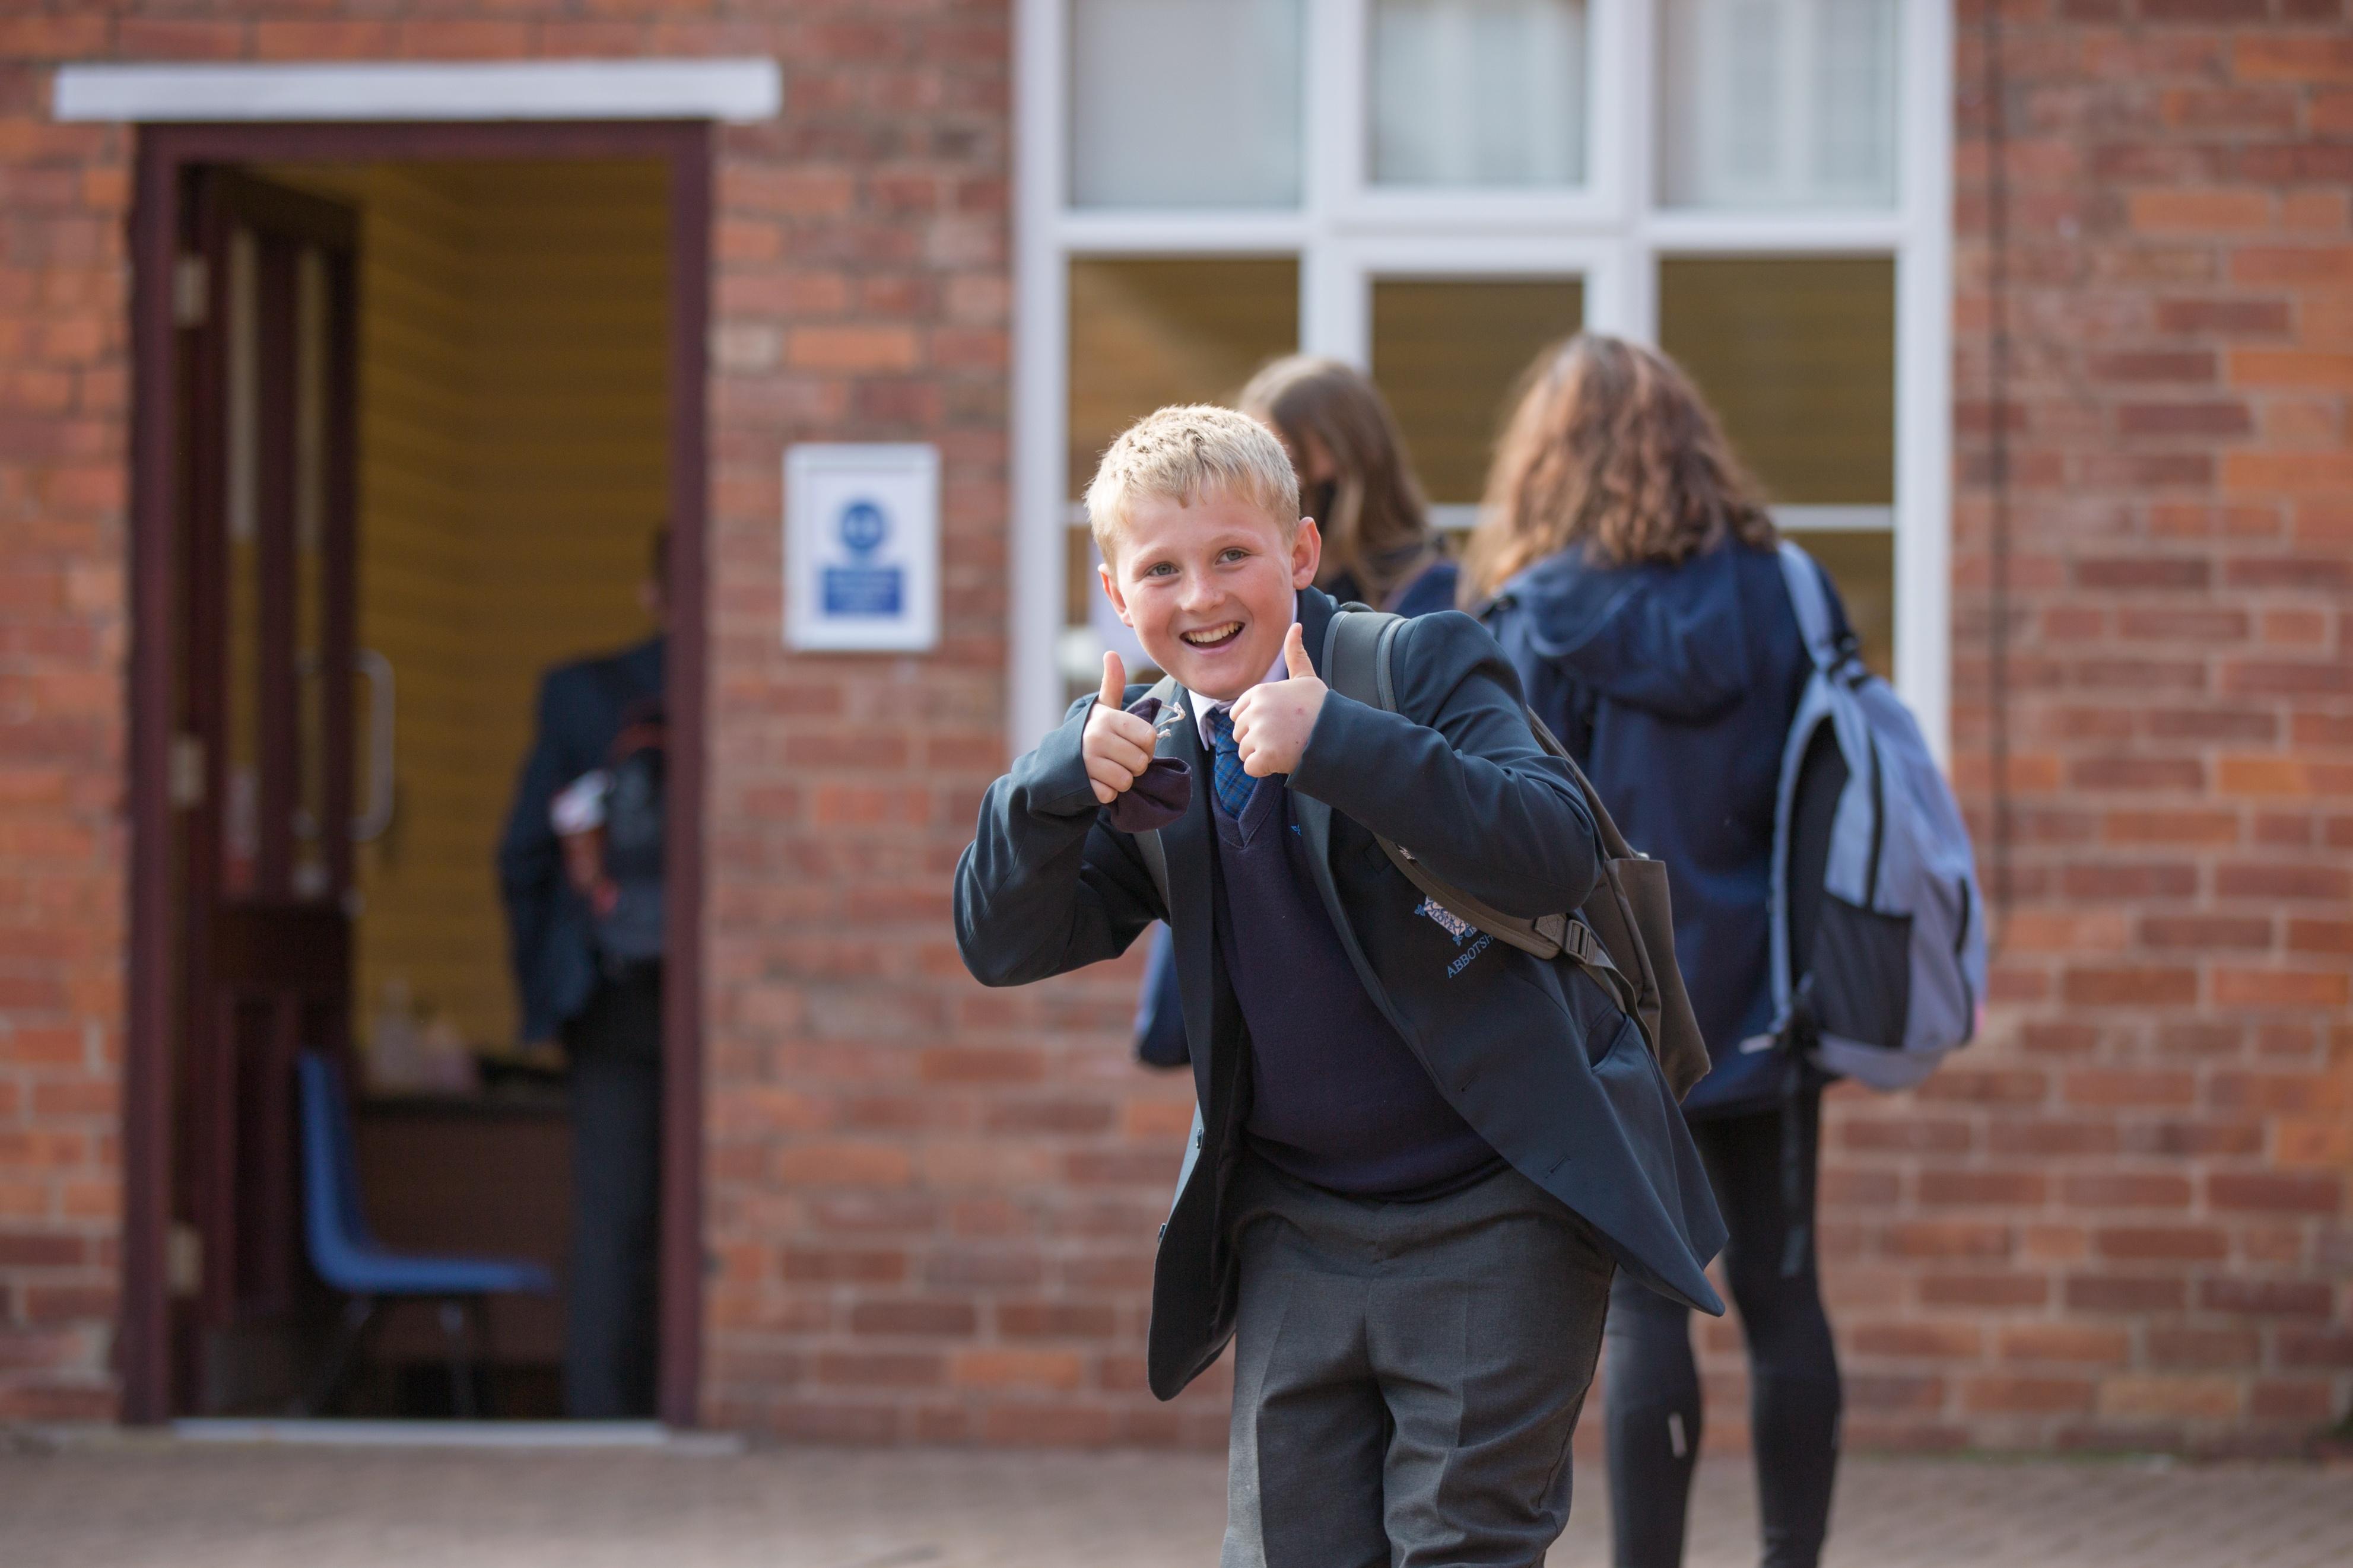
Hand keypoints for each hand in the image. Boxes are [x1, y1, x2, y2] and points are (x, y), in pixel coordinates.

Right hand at [1081, 651, 1155, 804]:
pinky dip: (1107, 794)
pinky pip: (1111, 796)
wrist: (1057, 762)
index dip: (1146, 746)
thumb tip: (1111, 653)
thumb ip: (1112, 684)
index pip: (1149, 737)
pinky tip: (1097, 783)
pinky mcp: (1084, 786)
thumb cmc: (1089, 733)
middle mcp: (1097, 738)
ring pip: (1127, 781)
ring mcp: (1089, 763)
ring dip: (1122, 781)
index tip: (1132, 744)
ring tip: (1107, 770)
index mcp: (1107, 719)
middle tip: (1119, 759)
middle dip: (1134, 765)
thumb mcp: (1101, 709)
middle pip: (1141, 762)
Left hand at [1228, 622, 1326, 777]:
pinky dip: (1264, 769)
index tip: (1280, 723)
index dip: (1257, 722)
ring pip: (1244, 752)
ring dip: (1261, 755)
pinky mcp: (1264, 756)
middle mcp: (1255, 710)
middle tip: (1285, 737)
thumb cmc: (1321, 707)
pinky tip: (1282, 760)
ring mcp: (1258, 734)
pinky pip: (1250, 768)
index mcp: (1259, 692)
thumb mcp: (1306, 677)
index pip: (1237, 714)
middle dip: (1257, 740)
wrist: (1337, 735)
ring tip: (1286, 747)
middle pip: (1239, 734)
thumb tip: (1295, 625)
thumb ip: (1295, 653)